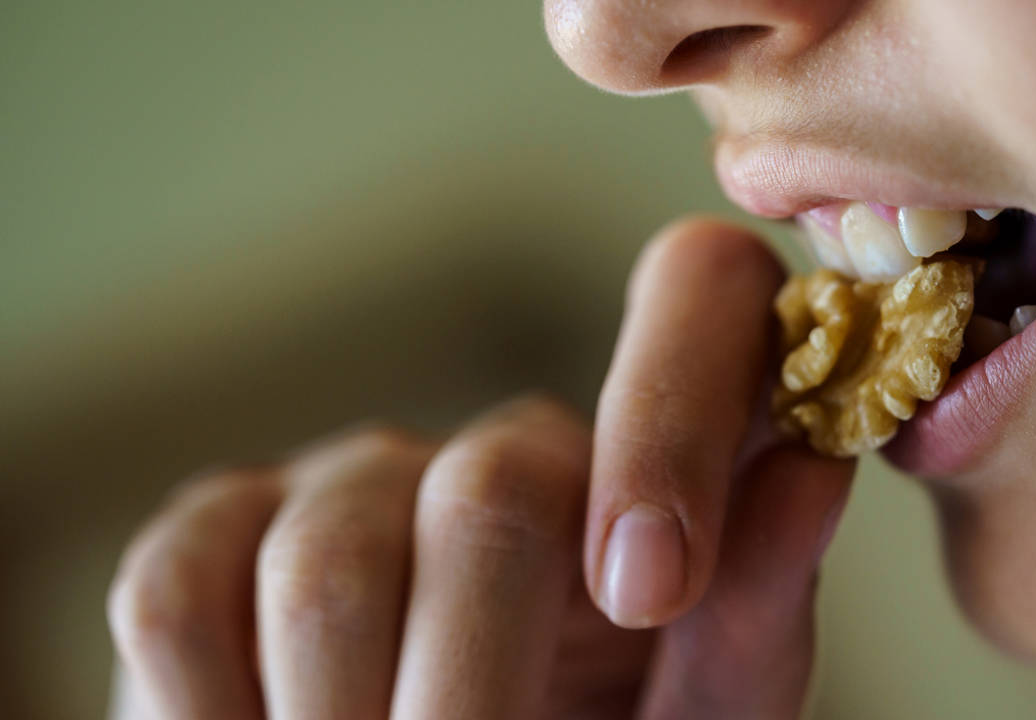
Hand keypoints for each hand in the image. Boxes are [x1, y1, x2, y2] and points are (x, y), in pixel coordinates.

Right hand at [107, 219, 853, 718]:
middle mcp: (507, 449)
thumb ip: (752, 617)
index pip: (698, 293)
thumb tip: (811, 470)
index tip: (646, 589)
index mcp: (655, 469)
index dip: (672, 402)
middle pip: (494, 487)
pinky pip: (179, 593)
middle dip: (479, 682)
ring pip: (332, 559)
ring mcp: (355, 480)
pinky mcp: (216, 529)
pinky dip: (215, 712)